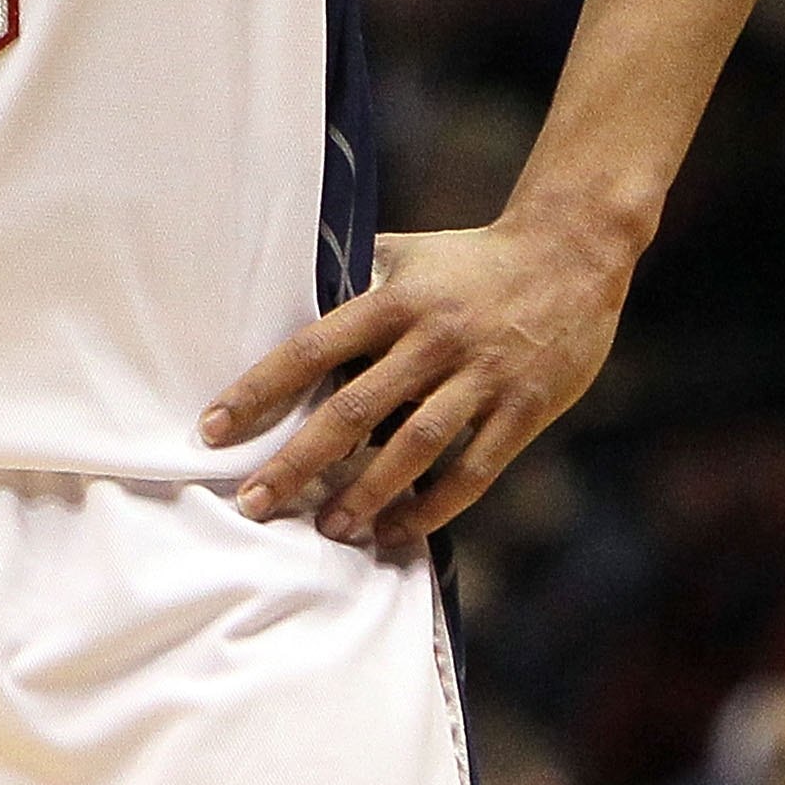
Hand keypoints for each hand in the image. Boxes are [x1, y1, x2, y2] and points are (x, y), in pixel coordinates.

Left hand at [198, 220, 628, 549]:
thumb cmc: (475, 258)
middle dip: (298, 462)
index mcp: (396, 299)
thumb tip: (289, 295)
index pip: (311, 348)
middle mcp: (432, 339)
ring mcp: (480, 377)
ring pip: (412, 448)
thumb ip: (357, 278)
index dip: (259, 391)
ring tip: (328, 528)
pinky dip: (433, 506)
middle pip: (353, 409)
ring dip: (364, 494)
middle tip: (255, 503)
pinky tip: (399, 531)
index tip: (213, 428)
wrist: (572, 253)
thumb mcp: (409, 253)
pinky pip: (472, 470)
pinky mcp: (522, 410)